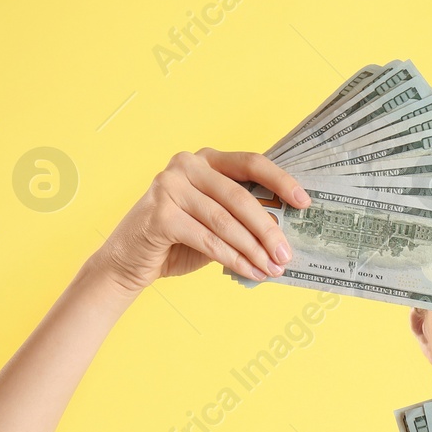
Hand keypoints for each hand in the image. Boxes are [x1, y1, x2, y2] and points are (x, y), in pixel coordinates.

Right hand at [89, 148, 309, 296]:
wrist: (126, 262)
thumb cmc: (175, 242)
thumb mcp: (213, 224)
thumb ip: (241, 219)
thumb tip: (284, 233)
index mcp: (205, 160)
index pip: (250, 163)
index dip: (280, 181)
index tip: (304, 202)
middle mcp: (186, 165)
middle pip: (240, 197)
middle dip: (269, 230)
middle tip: (287, 254)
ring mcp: (170, 187)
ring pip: (226, 221)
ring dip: (254, 250)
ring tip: (272, 269)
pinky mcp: (160, 214)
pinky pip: (208, 239)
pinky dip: (233, 259)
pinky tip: (250, 272)